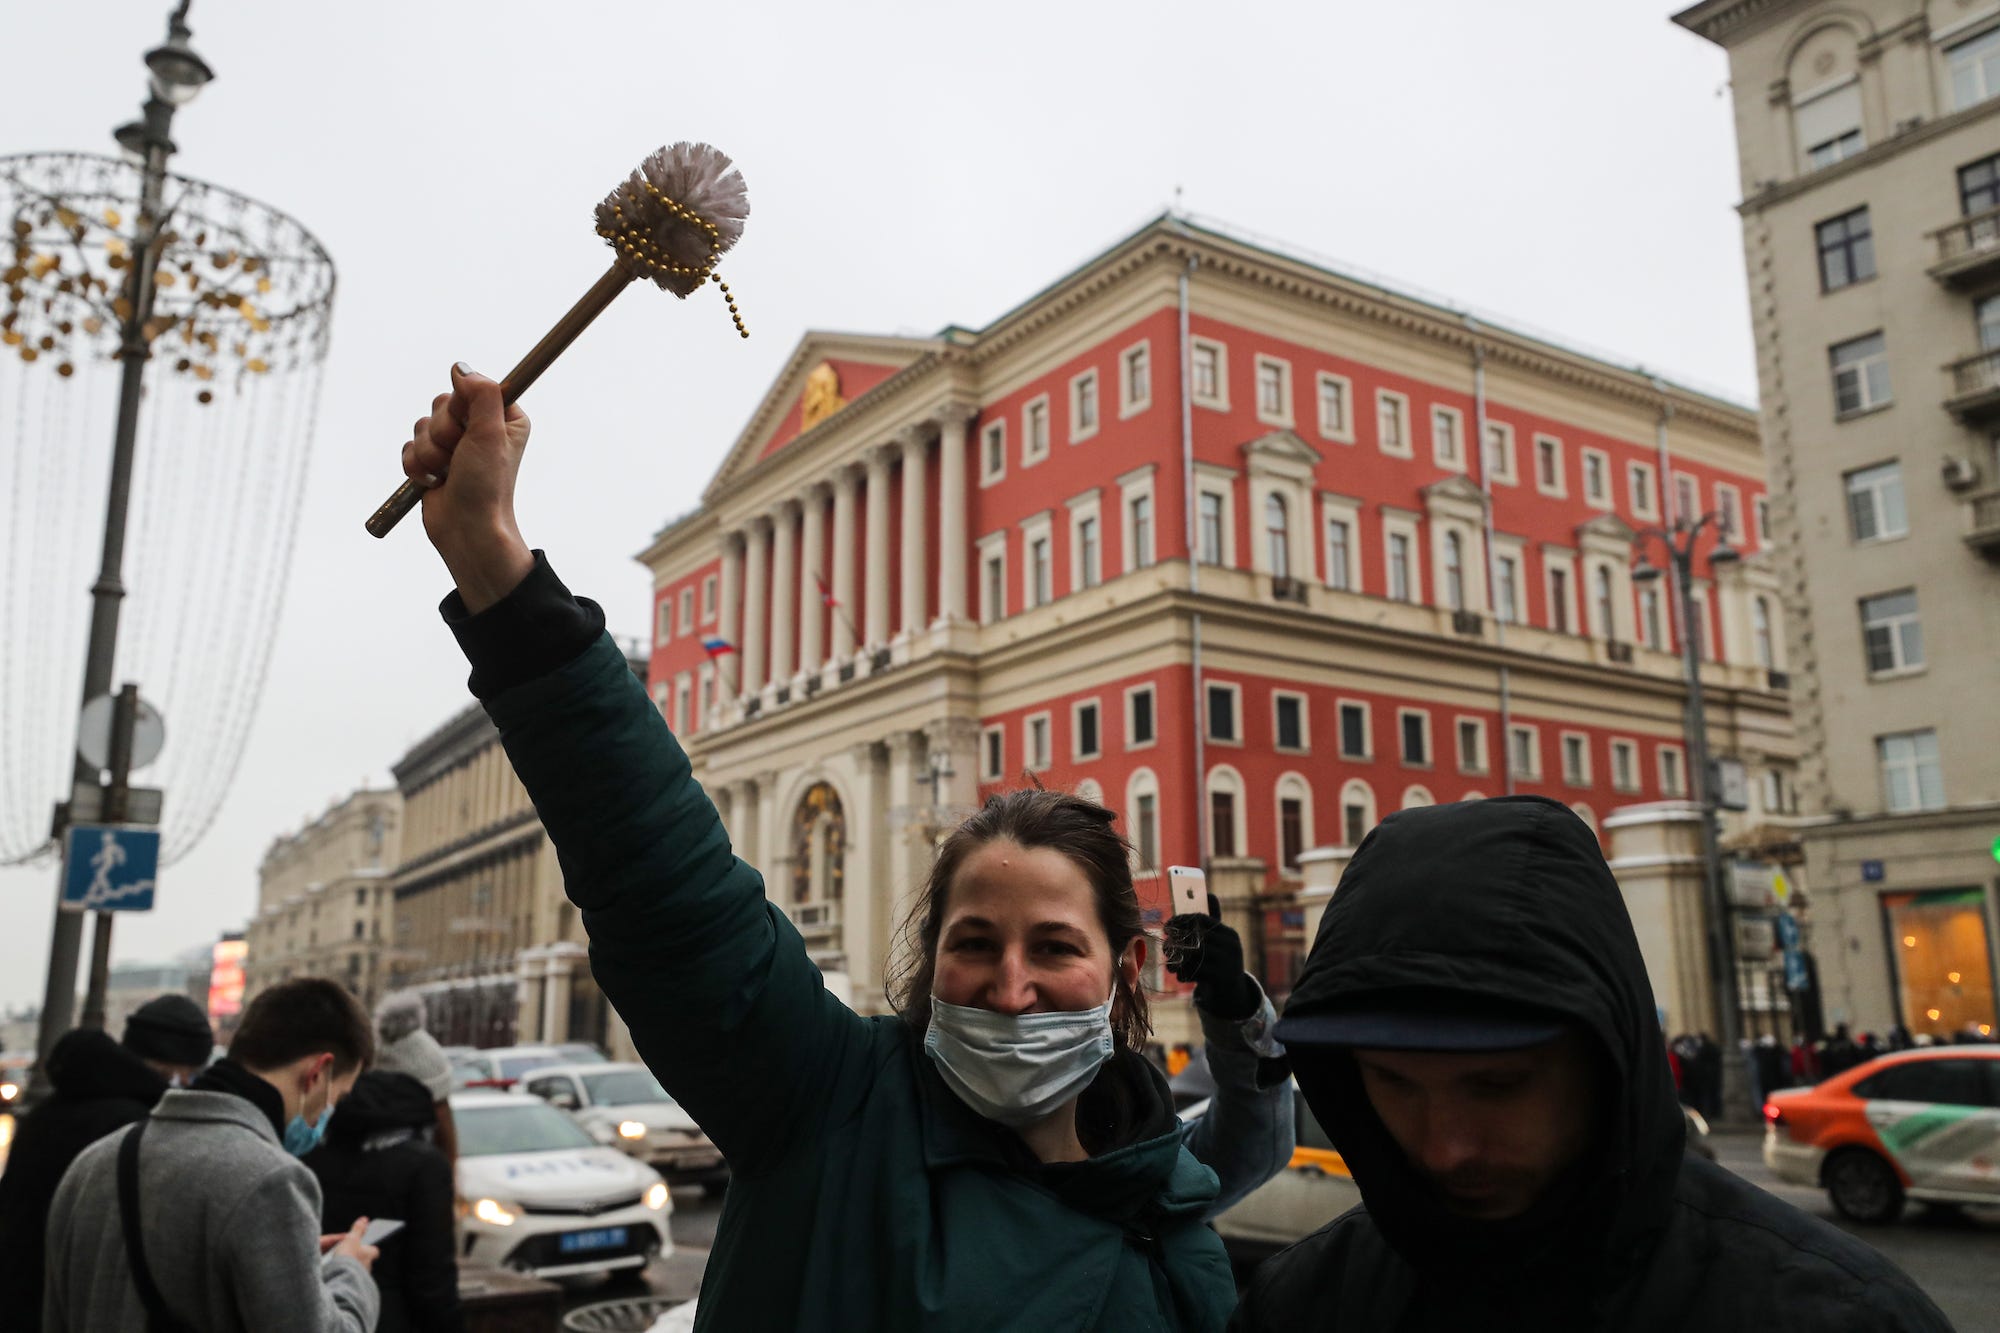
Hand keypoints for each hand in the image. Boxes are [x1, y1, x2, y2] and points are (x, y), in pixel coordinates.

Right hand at [326, 1216, 378, 1273]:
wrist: (340, 1277)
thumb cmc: (347, 1256)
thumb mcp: (351, 1239)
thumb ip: (358, 1229)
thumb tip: (364, 1219)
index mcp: (370, 1254)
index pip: (374, 1250)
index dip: (369, 1247)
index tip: (363, 1245)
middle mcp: (369, 1266)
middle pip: (366, 1260)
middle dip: (360, 1258)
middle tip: (349, 1254)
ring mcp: (362, 1276)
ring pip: (359, 1269)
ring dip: (353, 1267)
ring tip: (342, 1264)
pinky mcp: (354, 1284)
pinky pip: (352, 1278)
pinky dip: (347, 1275)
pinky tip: (339, 1274)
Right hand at [401, 363, 535, 613]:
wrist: (468, 529)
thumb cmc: (487, 486)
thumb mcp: (491, 433)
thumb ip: (480, 394)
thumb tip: (460, 368)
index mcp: (502, 416)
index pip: (469, 387)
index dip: (461, 407)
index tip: (471, 428)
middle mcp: (479, 427)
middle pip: (441, 404)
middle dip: (443, 432)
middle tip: (459, 456)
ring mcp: (455, 445)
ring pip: (421, 425)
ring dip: (430, 452)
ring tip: (448, 473)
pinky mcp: (433, 461)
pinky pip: (409, 447)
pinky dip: (417, 466)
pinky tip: (434, 482)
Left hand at [1164, 893, 1258, 1021]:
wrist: (1232, 992)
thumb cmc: (1219, 959)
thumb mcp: (1218, 940)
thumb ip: (1211, 920)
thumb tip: (1209, 893)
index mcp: (1229, 934)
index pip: (1201, 919)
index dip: (1181, 920)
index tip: (1167, 926)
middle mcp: (1232, 947)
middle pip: (1196, 937)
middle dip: (1177, 941)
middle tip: (1165, 947)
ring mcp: (1229, 964)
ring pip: (1195, 956)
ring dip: (1178, 960)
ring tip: (1169, 963)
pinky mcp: (1222, 980)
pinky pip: (1196, 973)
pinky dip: (1184, 974)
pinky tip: (1179, 975)